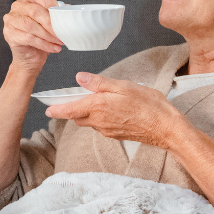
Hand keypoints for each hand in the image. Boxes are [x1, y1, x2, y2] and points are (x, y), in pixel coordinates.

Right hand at [3, 0, 63, 73]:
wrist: (31, 56)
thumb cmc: (42, 37)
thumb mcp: (52, 22)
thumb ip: (58, 14)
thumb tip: (70, 10)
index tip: (59, 11)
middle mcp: (17, 7)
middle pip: (35, 11)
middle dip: (51, 23)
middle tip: (62, 32)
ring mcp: (11, 20)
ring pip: (31, 25)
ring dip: (48, 35)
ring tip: (59, 41)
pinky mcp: (9, 34)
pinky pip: (28, 38)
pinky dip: (44, 44)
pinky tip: (54, 48)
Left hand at [44, 72, 188, 149]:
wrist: (166, 128)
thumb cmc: (148, 105)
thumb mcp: (123, 86)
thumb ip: (99, 83)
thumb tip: (80, 77)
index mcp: (98, 107)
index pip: (70, 111)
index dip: (57, 110)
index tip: (47, 109)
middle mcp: (99, 122)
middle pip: (78, 117)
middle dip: (73, 109)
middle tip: (74, 97)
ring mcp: (108, 131)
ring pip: (90, 121)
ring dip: (88, 113)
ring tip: (97, 100)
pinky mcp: (116, 135)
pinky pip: (102, 126)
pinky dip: (100, 117)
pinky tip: (113, 108)